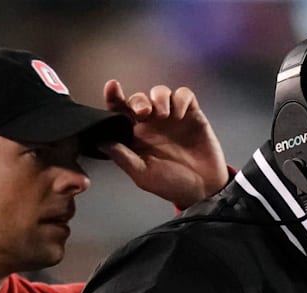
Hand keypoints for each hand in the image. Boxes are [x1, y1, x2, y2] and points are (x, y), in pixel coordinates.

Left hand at [101, 80, 228, 210]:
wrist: (205, 190)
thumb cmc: (172, 184)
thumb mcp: (142, 174)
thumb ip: (122, 157)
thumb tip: (101, 141)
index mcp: (136, 136)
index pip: (120, 111)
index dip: (114, 97)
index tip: (112, 87)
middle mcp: (152, 124)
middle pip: (139, 99)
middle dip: (139, 101)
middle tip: (144, 113)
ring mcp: (172, 118)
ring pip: (160, 93)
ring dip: (160, 98)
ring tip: (164, 114)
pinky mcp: (192, 115)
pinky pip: (185, 95)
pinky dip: (181, 99)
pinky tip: (180, 114)